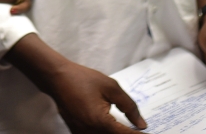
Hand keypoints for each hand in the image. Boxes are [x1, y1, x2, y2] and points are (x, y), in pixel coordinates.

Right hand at [6, 34, 145, 132]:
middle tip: (138, 129)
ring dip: (116, 133)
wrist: (58, 78)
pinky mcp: (77, 132)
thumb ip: (129, 106)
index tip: (147, 132)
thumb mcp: (111, 87)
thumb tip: (141, 124)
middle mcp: (90, 132)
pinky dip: (105, 132)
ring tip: (127, 128)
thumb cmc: (84, 79)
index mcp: (100, 121)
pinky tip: (113, 127)